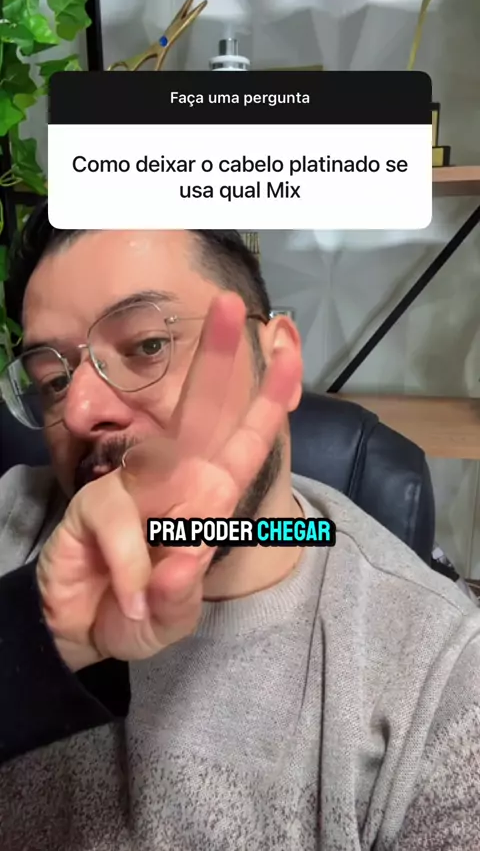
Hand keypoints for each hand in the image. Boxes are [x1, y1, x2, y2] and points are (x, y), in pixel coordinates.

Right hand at [37, 294, 299, 670]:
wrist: (82, 634)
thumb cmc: (141, 613)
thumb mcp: (175, 614)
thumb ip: (182, 592)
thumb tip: (187, 554)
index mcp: (207, 497)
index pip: (244, 443)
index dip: (268, 400)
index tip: (289, 352)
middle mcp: (173, 480)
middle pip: (198, 413)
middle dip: (216, 360)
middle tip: (229, 307)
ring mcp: (130, 485)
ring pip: (156, 464)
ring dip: (158, 523)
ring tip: (147, 592)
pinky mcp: (93, 504)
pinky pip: (122, 527)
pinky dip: (132, 572)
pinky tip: (129, 600)